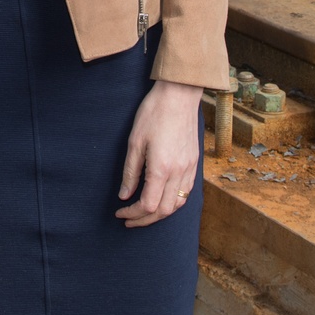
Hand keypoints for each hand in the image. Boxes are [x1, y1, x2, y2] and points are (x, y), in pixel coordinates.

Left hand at [116, 79, 205, 226]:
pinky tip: (161, 198)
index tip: (120, 212)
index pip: (148, 205)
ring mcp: (189, 168)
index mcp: (162, 168)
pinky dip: (173, 202)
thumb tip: (125, 195)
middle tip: (129, 219)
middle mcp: (179, 172)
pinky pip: (186, 192)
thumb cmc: (154, 113)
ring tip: (144, 213)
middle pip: (164, 211)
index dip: (132, 213)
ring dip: (160, 214)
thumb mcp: (135, 141)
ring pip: (178, 204)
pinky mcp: (194, 163)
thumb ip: (130, 172)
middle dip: (145, 220)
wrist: (179, 94)